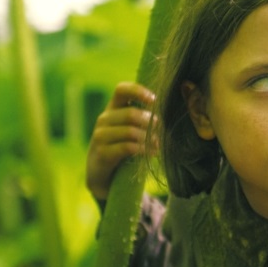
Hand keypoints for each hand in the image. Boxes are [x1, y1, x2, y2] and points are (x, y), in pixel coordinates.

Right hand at [86, 82, 155, 200]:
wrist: (104, 177)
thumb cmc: (123, 148)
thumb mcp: (132, 129)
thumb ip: (143, 118)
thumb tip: (167, 109)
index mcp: (112, 108)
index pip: (121, 90)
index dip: (138, 91)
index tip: (155, 100)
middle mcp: (104, 119)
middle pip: (130, 113)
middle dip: (149, 122)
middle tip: (160, 130)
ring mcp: (100, 136)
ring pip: (129, 131)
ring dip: (148, 138)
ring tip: (157, 144)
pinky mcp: (102, 153)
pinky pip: (126, 147)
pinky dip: (143, 150)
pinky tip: (152, 153)